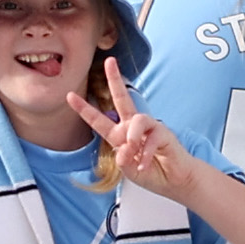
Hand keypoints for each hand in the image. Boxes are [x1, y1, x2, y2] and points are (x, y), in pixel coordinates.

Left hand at [65, 60, 184, 196]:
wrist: (175, 182)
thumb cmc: (152, 173)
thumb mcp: (129, 170)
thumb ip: (123, 160)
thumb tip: (124, 148)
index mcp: (120, 135)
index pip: (99, 120)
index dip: (84, 109)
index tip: (70, 95)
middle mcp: (133, 127)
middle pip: (122, 98)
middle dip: (115, 79)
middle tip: (110, 61)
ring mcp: (150, 128)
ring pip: (137, 119)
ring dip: (133, 138)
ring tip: (134, 153)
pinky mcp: (164, 133)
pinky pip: (151, 137)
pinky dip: (146, 153)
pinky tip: (145, 164)